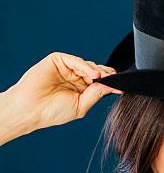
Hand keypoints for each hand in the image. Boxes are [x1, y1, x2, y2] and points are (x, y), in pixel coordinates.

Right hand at [5, 52, 120, 129]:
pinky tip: (93, 75)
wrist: (32, 110)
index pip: (100, 82)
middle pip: (96, 71)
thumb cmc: (53, 111)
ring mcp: (67, 68)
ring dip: (97, 71)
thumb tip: (113, 87)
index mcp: (81, 88)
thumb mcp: (81, 105)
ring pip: (88, 65)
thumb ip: (96, 95)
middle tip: (115, 81)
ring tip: (102, 79)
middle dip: (107, 76)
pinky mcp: (58, 60)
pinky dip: (85, 66)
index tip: (122, 87)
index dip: (110, 83)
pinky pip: (75, 60)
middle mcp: (75, 77)